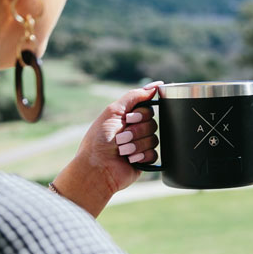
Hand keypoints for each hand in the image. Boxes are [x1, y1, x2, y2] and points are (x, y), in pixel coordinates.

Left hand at [49, 82, 161, 216]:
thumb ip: (134, 96)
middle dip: (136, 131)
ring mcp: (140, 145)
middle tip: (120, 138)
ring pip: (154, 139)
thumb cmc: (98, 140)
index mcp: (127, 118)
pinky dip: (141, 156)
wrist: (96, 168)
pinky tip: (130, 159)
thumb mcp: (113, 111)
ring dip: (136, 145)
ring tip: (122, 151)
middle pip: (153, 123)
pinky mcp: (144, 160)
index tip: (129, 119)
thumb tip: (156, 85)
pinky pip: (155, 154)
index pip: (148, 109)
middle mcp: (135, 130)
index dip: (140, 115)